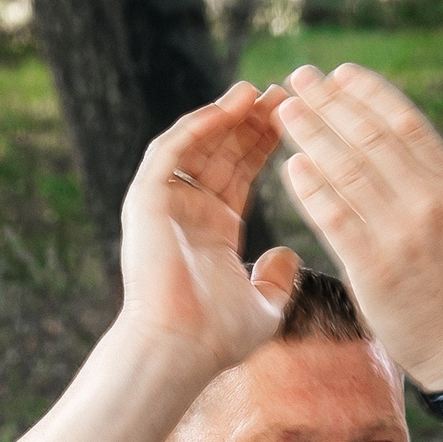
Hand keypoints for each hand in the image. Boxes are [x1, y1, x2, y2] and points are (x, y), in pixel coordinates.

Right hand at [116, 81, 302, 380]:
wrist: (179, 349)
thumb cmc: (217, 338)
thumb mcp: (262, 307)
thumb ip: (276, 281)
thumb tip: (289, 257)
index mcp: (214, 230)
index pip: (241, 172)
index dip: (266, 143)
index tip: (297, 118)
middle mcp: (187, 212)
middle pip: (221, 151)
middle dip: (251, 121)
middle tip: (286, 92)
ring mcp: (163, 205)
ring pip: (195, 144)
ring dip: (225, 115)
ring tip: (258, 92)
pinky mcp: (146, 201)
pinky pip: (170, 151)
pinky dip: (197, 126)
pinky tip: (228, 108)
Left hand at [276, 64, 442, 392]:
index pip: (406, 124)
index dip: (369, 94)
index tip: (339, 74)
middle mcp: (431, 204)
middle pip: (370, 139)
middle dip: (330, 105)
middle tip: (298, 79)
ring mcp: (403, 236)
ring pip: (349, 173)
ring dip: (312, 136)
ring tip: (285, 113)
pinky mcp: (376, 270)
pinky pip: (337, 219)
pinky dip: (312, 190)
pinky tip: (290, 167)